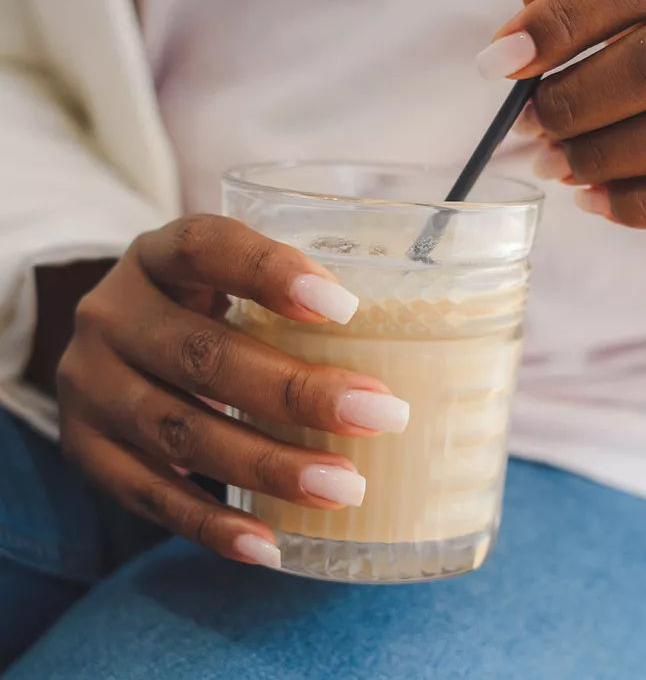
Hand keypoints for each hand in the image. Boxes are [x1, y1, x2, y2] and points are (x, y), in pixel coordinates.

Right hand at [57, 215, 408, 567]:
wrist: (109, 345)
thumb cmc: (199, 308)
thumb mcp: (224, 279)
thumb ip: (288, 296)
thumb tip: (414, 332)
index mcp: (157, 256)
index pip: (205, 246)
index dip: (271, 272)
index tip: (346, 307)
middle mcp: (112, 315)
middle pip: (203, 355)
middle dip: (297, 392)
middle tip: (380, 415)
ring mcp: (89, 386)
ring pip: (178, 432)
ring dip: (267, 466)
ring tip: (344, 486)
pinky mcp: (85, 449)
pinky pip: (147, 497)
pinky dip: (211, 525)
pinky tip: (271, 544)